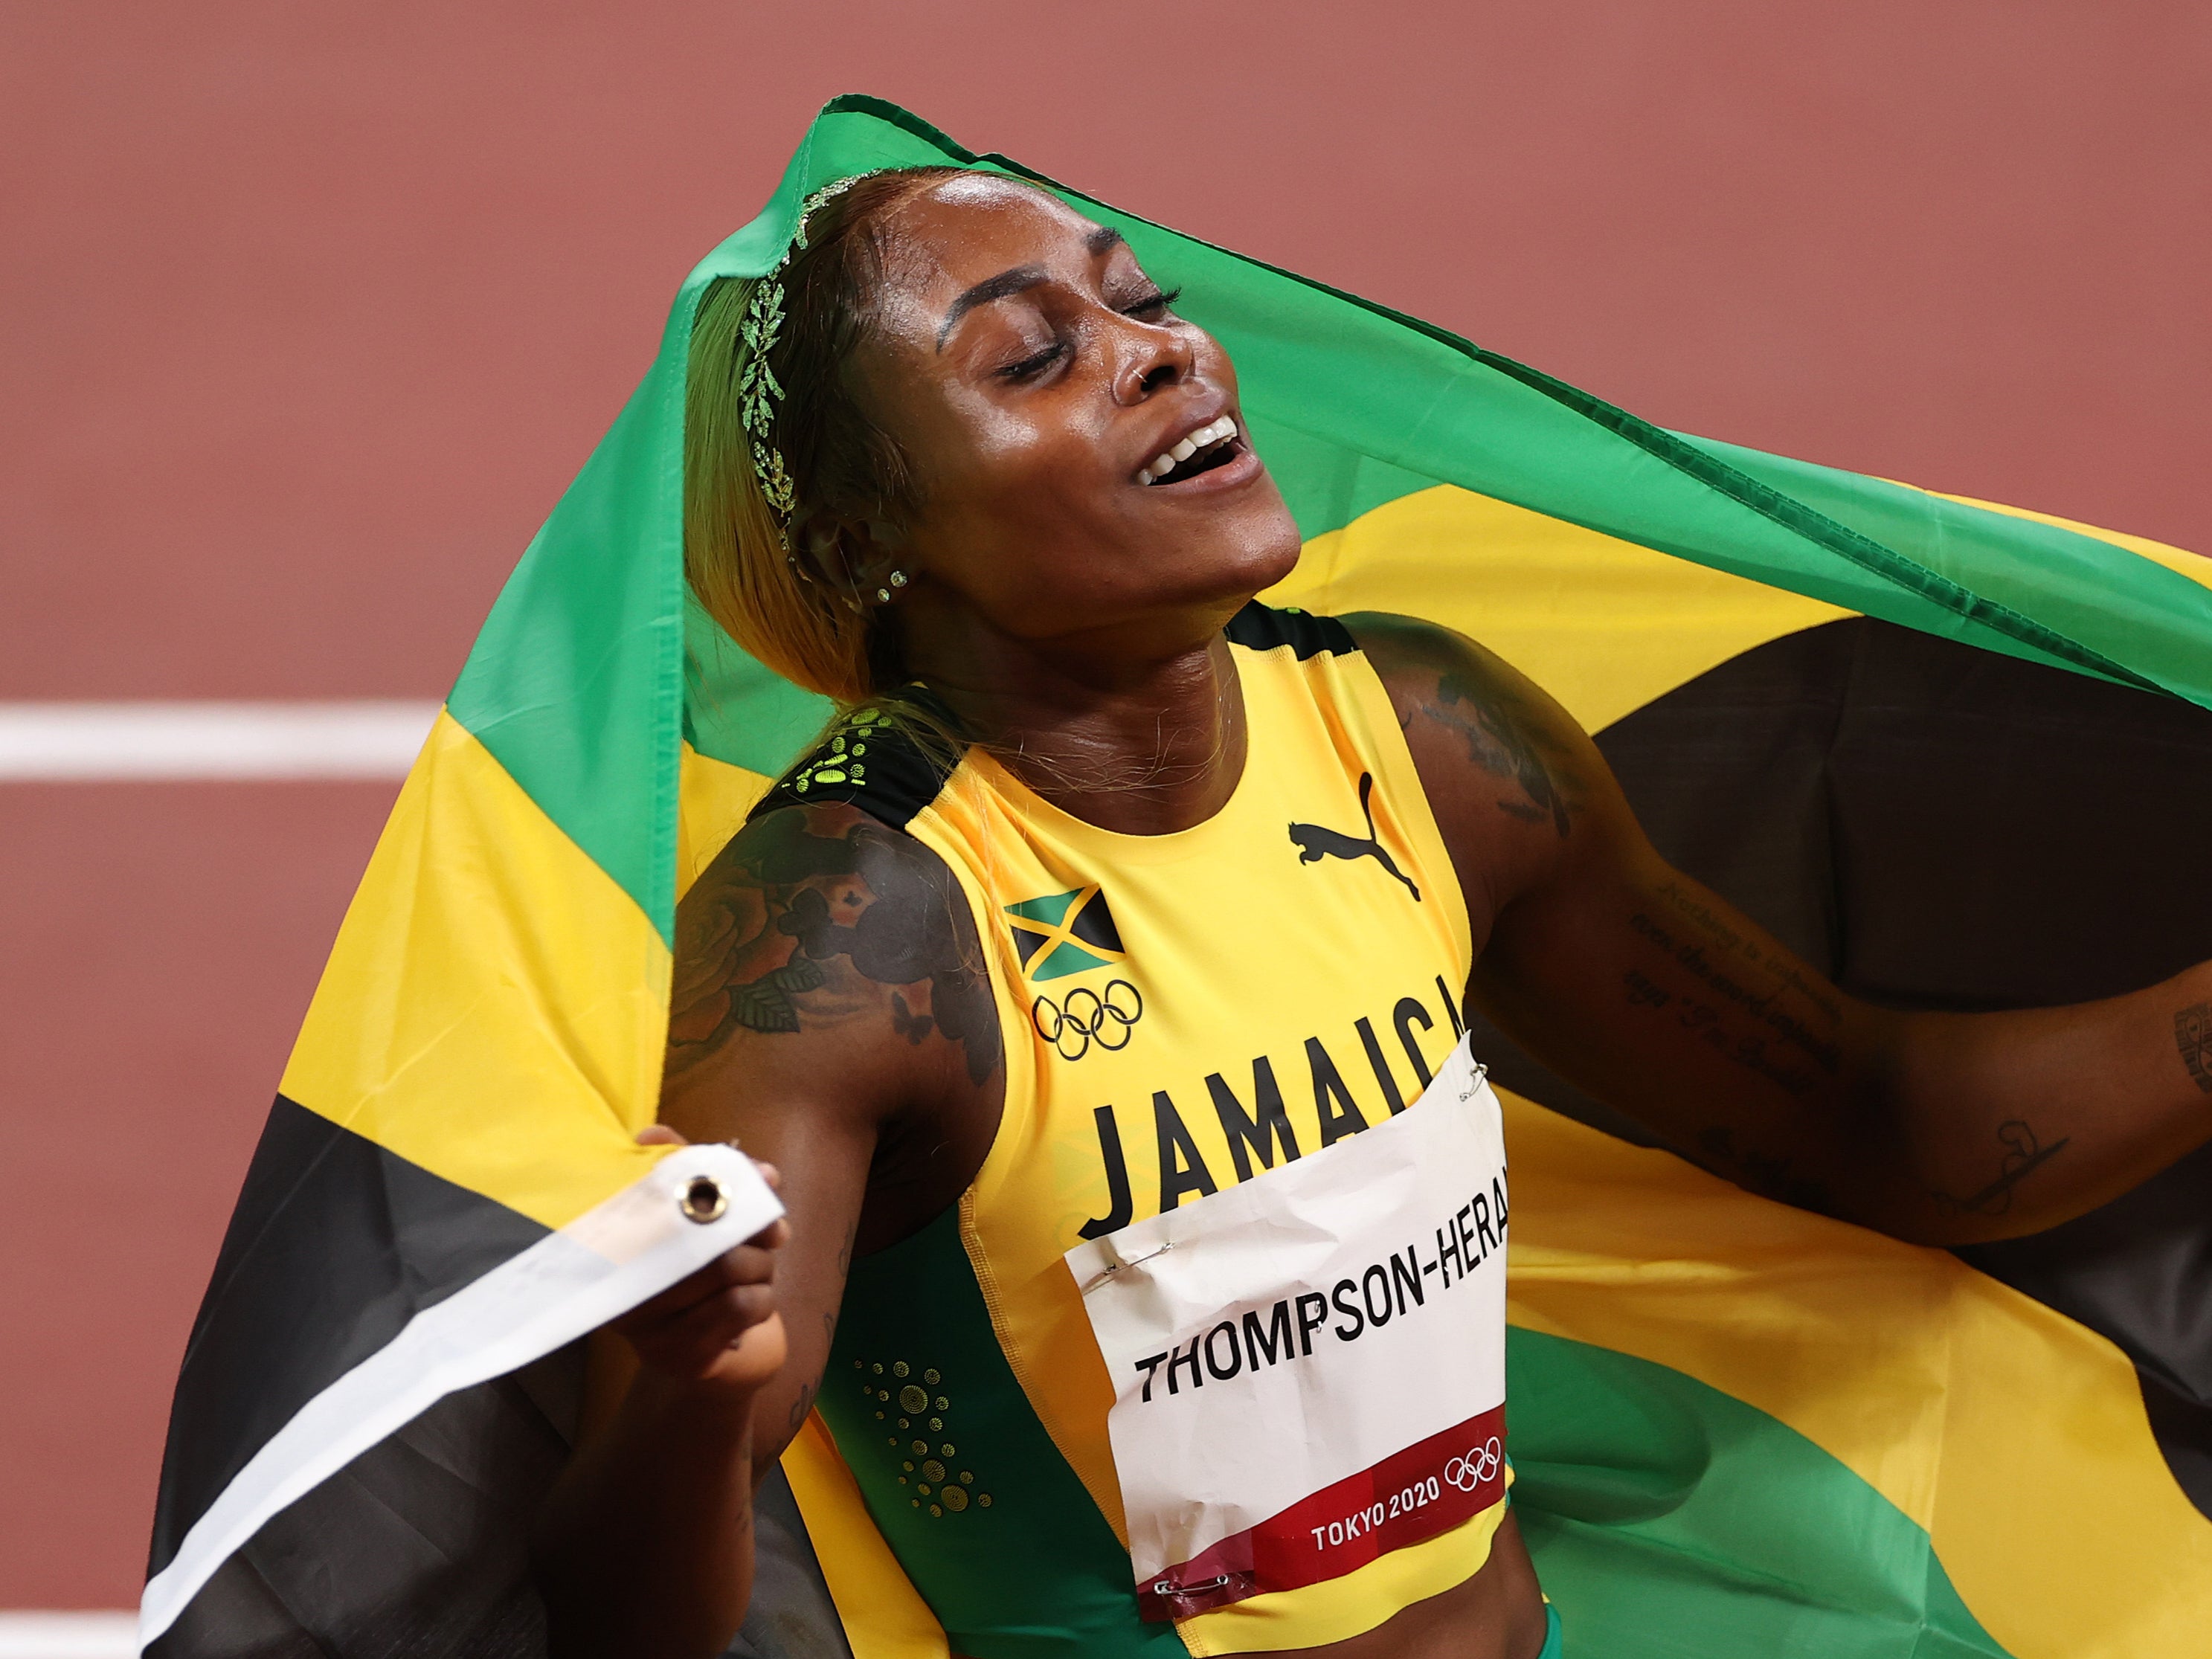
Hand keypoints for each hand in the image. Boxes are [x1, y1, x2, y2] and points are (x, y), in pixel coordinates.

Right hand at [609, 1125, 790, 1391]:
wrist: (719, 1360)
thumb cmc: (708, 1278)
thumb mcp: (705, 1226)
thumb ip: (711, 1182)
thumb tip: (722, 1157)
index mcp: (619, 1248)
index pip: (654, 1198)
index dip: (711, 1181)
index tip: (760, 1177)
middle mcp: (623, 1289)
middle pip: (701, 1235)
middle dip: (753, 1229)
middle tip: (776, 1232)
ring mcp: (648, 1330)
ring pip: (728, 1270)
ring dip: (762, 1267)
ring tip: (760, 1271)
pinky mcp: (682, 1358)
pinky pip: (741, 1307)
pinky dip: (763, 1298)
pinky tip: (755, 1303)